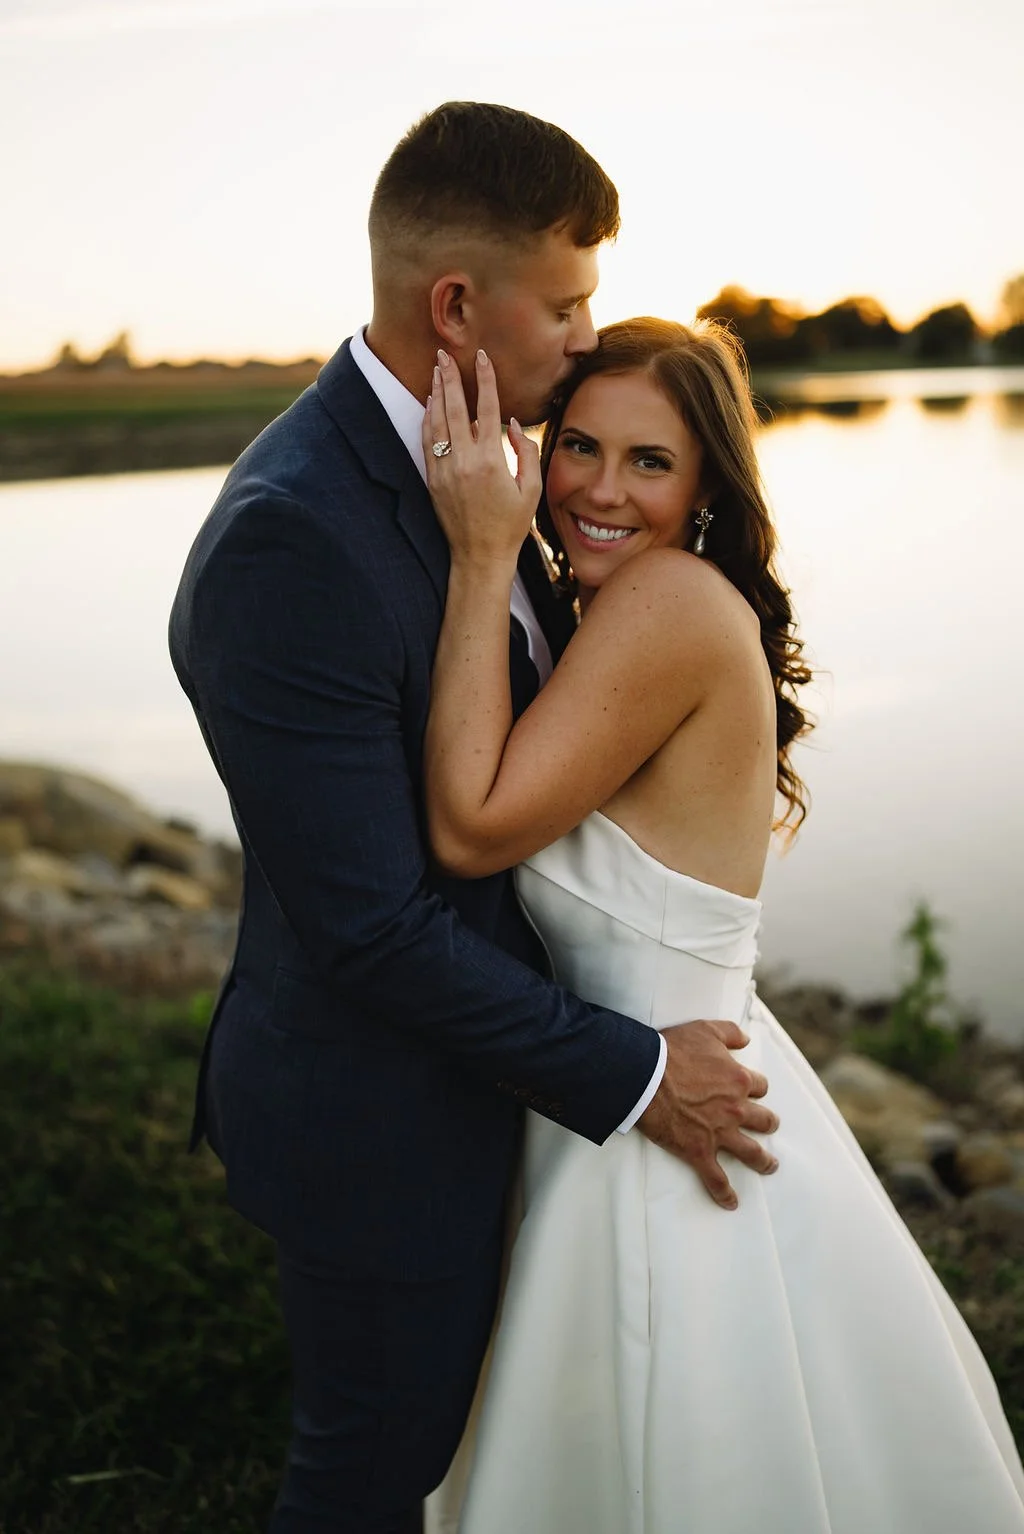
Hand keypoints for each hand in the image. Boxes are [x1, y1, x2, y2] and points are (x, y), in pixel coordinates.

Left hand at [422, 349, 541, 571]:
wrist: (480, 556)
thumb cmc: (511, 525)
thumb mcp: (531, 490)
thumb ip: (526, 452)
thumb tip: (513, 423)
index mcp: (491, 461)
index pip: (486, 409)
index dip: (484, 380)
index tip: (481, 357)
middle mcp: (464, 462)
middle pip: (454, 408)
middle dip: (449, 377)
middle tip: (444, 353)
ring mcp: (444, 471)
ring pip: (436, 422)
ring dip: (435, 394)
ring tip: (435, 371)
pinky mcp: (433, 481)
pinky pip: (427, 442)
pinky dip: (427, 420)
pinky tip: (429, 404)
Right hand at [638, 1019, 778, 1209]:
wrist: (644, 1075)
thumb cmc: (672, 1050)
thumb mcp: (705, 1029)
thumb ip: (730, 1032)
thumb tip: (745, 1038)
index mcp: (738, 1080)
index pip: (758, 1086)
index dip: (754, 1087)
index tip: (749, 1089)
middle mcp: (735, 1108)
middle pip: (763, 1120)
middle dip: (767, 1123)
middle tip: (768, 1125)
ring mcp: (719, 1132)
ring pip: (751, 1152)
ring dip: (763, 1161)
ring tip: (769, 1166)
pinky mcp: (699, 1151)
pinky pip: (716, 1178)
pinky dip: (724, 1192)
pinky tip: (731, 1202)